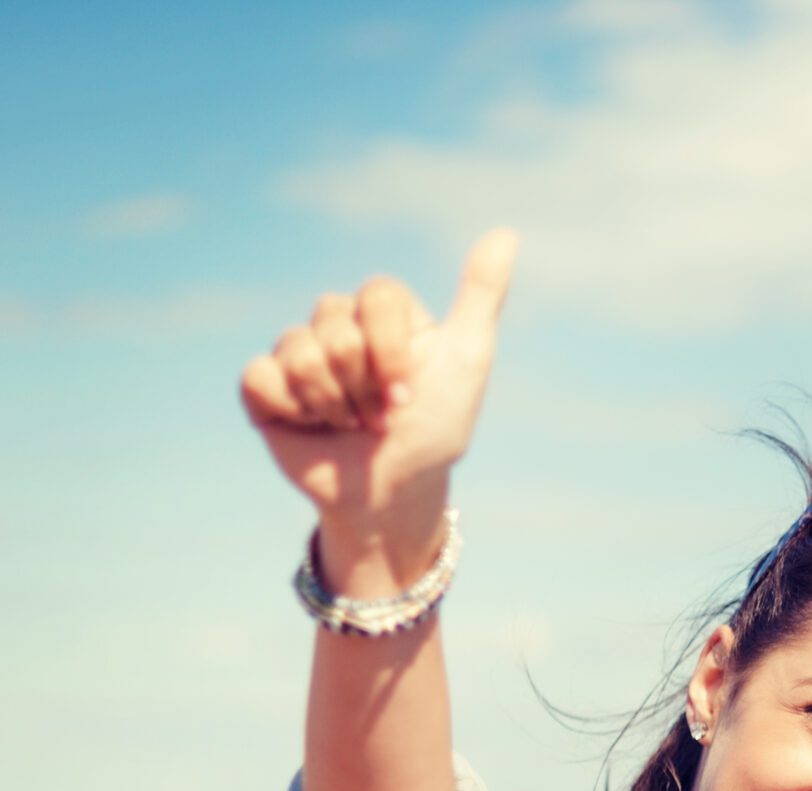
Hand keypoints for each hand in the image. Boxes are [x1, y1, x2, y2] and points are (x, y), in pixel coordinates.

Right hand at [239, 229, 518, 560]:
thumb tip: (506, 232)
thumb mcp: (468, 362)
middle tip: (382, 416)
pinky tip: (312, 426)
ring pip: (299, 352)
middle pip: (335, 325)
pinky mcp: (263, 385)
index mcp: (384, 313)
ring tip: (351, 425)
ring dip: (334, 403)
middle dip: (365, 384)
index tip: (410, 391)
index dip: (391, 349)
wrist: (394, 494)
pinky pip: (262, 377)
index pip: (377, 296)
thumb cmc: (435, 430)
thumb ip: (481, 296)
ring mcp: (298, 352)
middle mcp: (338, 323)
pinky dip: (294, 409)